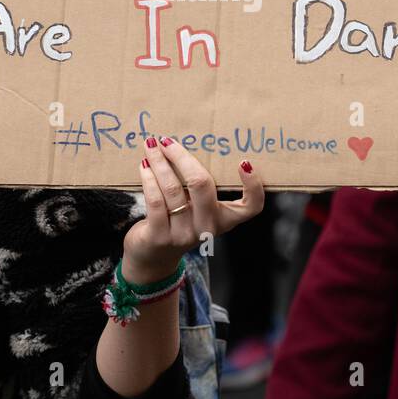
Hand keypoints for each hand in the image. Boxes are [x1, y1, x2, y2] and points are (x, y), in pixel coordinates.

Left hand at [124, 135, 264, 283]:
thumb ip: (200, 186)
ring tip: (150, 146)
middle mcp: (207, 228)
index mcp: (224, 219)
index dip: (253, 186)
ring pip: (173, 189)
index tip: (244, 162)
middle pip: (202, 185)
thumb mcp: (197, 208)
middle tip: (167, 141)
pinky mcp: (160, 237)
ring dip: (159, 163)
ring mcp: (184, 234)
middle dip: (181, 157)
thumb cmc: (179, 221)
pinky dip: (149, 178)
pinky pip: (155, 200)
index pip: (251, 207)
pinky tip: (144, 165)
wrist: (154, 257)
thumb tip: (184, 145)